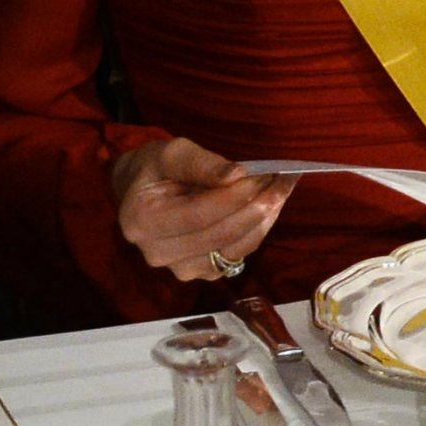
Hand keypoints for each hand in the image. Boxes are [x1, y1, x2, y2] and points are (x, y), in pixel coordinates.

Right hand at [112, 137, 293, 281]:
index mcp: (143, 221)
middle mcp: (158, 253)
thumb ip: (202, 163)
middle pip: (220, 235)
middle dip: (257, 205)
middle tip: (283, 179)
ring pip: (234, 249)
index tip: (264, 174)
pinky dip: (258, 229)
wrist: (142, 193)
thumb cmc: (156, 168)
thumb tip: (238, 175)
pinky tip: (270, 205)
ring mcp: (180, 269)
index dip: (235, 196)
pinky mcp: (201, 272)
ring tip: (282, 188)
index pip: (199, 214)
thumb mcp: (172, 153)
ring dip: (265, 218)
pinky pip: (238, 254)